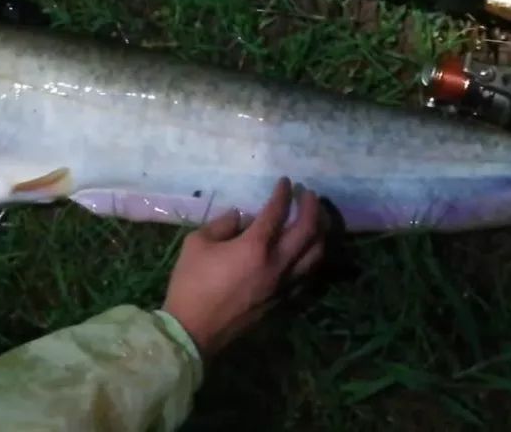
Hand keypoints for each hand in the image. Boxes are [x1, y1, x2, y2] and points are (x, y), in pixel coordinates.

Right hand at [162, 177, 324, 360]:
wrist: (194, 329)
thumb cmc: (191, 283)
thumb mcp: (196, 243)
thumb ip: (222, 224)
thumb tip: (241, 217)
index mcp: (255, 246)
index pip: (277, 211)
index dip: (283, 193)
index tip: (286, 181)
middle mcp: (277, 263)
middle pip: (308, 229)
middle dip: (311, 206)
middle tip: (308, 193)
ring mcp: (283, 283)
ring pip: (315, 254)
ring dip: (320, 231)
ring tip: (315, 219)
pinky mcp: (283, 299)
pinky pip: (307, 274)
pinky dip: (312, 256)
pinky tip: (307, 250)